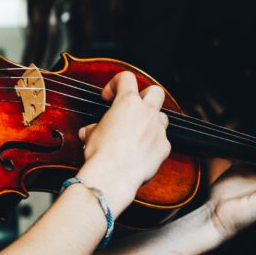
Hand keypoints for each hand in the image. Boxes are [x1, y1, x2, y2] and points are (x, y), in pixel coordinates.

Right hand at [74, 70, 171, 208]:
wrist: (113, 176)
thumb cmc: (100, 153)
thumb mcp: (91, 134)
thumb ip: (96, 127)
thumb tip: (92, 131)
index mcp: (127, 103)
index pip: (126, 78)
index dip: (115, 84)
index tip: (108, 97)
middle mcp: (147, 113)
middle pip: (155, 91)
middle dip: (145, 96)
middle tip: (133, 108)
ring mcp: (158, 129)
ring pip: (162, 117)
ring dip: (151, 121)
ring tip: (136, 133)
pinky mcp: (164, 147)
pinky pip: (161, 140)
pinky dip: (152, 144)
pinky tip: (140, 153)